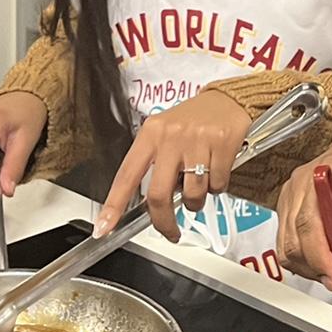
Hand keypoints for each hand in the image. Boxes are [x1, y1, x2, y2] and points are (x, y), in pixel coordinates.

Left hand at [96, 91, 252, 240]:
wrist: (227, 99)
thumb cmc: (193, 121)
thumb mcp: (165, 134)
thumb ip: (155, 164)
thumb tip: (150, 205)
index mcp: (150, 134)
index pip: (126, 175)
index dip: (113, 204)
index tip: (104, 227)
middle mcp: (170, 136)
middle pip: (159, 194)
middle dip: (164, 221)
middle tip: (171, 232)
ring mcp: (196, 140)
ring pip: (193, 193)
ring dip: (197, 201)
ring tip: (200, 186)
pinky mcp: (221, 144)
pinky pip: (217, 184)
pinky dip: (217, 187)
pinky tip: (216, 171)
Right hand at [276, 131, 331, 289]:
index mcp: (325, 173)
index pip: (309, 220)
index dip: (319, 254)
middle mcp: (302, 182)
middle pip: (294, 236)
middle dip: (316, 265)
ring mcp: (293, 194)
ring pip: (287, 244)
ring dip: (311, 264)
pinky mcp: (292, 207)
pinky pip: (290, 241)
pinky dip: (307, 257)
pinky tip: (330, 259)